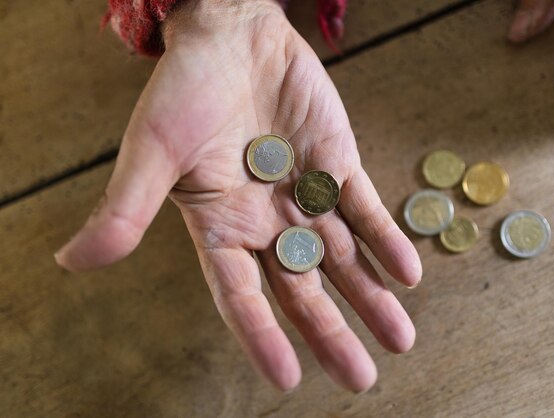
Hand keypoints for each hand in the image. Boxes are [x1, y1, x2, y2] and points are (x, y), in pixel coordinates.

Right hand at [54, 0, 421, 391]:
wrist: (231, 36)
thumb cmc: (185, 89)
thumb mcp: (153, 150)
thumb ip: (125, 208)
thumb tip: (71, 261)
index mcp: (220, 227)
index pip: (240, 296)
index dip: (261, 337)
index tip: (287, 378)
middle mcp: (266, 222)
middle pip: (302, 289)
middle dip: (331, 332)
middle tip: (361, 379)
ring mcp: (305, 196)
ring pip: (342, 258)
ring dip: (372, 297)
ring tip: (400, 339)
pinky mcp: (337, 166)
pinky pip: (364, 210)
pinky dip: (387, 240)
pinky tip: (408, 274)